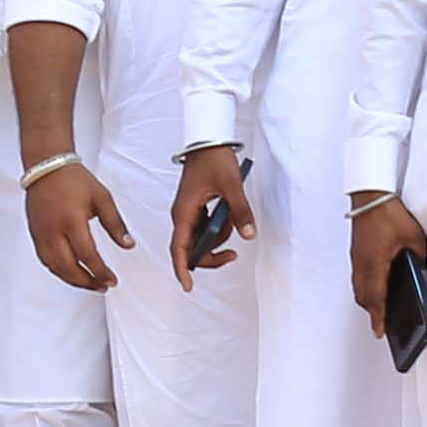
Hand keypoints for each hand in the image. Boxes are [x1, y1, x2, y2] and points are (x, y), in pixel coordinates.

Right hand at [27, 159, 132, 294]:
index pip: (87, 255)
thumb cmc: (73, 179)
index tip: (112, 280)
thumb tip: (128, 244)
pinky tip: (71, 273)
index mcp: (72, 220)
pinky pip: (46, 261)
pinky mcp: (35, 235)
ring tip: (90, 283)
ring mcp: (41, 234)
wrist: (47, 168)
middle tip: (102, 286)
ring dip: (73, 280)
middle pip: (69, 268)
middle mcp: (54, 230)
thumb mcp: (102, 198)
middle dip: (87, 282)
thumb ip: (116, 224)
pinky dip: (59, 271)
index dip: (100, 272)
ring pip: (55, 268)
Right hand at [173, 140, 255, 277]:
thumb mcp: (232, 186)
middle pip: (190, 249)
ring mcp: (188, 213)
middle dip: (211, 256)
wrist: (207, 140)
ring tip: (235, 220)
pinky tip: (229, 215)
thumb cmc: (214, 160)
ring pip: (200, 239)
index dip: (182, 268)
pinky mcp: (196, 208)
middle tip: (233, 255)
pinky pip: (205, 228)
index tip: (188, 286)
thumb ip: (240, 211)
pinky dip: (219, 229)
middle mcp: (182, 216)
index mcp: (183, 212)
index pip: (178, 248)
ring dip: (219, 238)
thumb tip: (248, 235)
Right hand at [349, 192, 426, 321]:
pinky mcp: (357, 253)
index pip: (376, 298)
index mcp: (374, 264)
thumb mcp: (414, 238)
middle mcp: (362, 264)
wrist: (370, 197)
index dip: (378, 317)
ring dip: (368, 299)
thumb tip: (421, 270)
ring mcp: (357, 259)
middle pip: (363, 297)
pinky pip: (358, 277)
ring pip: (359, 287)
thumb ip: (419, 257)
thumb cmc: (388, 214)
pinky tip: (377, 286)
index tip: (380, 331)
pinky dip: (366, 287)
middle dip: (372, 312)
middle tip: (382, 324)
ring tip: (380, 309)